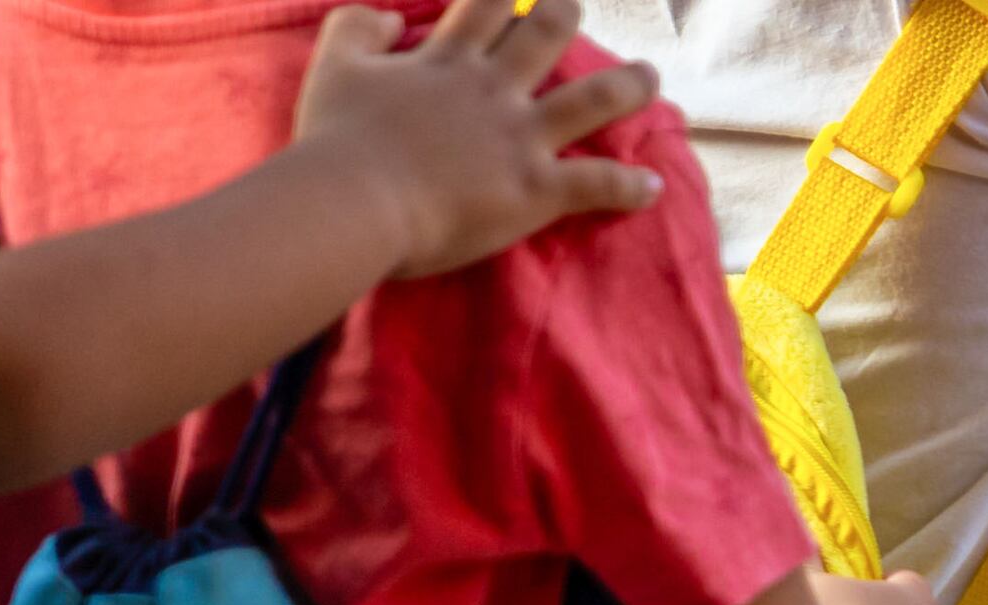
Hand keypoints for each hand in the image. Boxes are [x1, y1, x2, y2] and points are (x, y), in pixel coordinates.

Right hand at [289, 0, 667, 280]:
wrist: (354, 201)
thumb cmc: (337, 139)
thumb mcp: (333, 66)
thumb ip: (356, 29)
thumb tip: (387, 16)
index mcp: (448, 60)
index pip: (486, 4)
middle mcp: (492, 89)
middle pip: (548, 31)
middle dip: (569, 13)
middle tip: (579, 10)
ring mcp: (519, 137)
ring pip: (594, 98)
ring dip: (630, 86)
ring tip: (651, 79)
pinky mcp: (536, 189)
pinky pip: (598, 183)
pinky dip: (631, 187)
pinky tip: (654, 189)